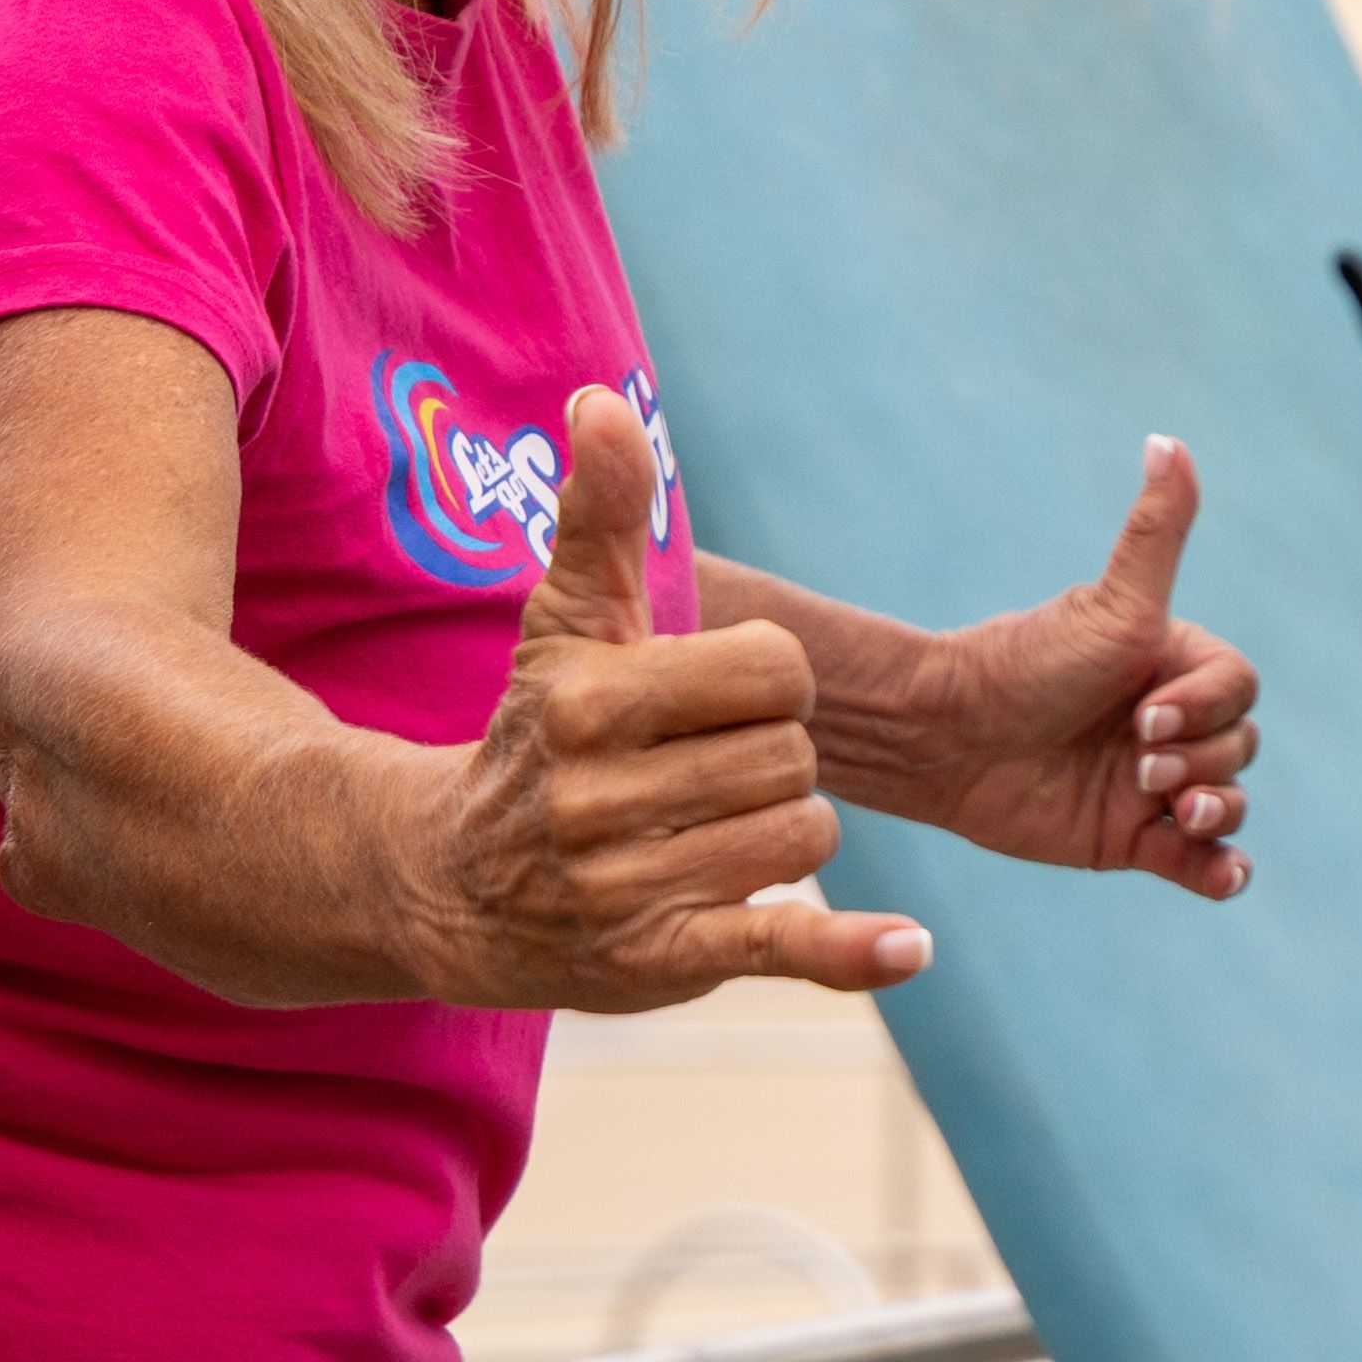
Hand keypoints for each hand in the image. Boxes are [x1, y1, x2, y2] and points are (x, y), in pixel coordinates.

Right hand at [430, 391, 922, 1008]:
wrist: (452, 882)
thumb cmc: (535, 728)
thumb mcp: (564, 619)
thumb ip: (600, 511)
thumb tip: (604, 399)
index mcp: (590, 700)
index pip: (774, 669)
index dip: (772, 680)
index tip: (721, 697)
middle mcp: (600, 796)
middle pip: (792, 757)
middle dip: (774, 758)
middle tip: (710, 770)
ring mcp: (629, 887)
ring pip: (802, 838)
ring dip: (785, 833)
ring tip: (715, 829)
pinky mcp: (660, 962)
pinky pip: (783, 947)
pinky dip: (849, 950)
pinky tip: (910, 946)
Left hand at [834, 437, 1256, 895]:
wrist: (949, 739)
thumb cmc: (1025, 662)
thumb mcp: (1108, 604)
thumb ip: (1154, 532)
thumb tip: (1167, 438)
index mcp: (1175, 664)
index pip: (1237, 688)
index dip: (1204, 705)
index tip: (1144, 714)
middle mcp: (1173, 723)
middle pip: (1239, 745)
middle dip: (1202, 758)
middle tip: (1139, 761)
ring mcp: (1156, 784)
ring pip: (1228, 802)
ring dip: (1215, 810)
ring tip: (1173, 812)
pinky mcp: (1133, 839)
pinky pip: (1199, 864)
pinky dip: (1219, 872)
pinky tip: (1222, 876)